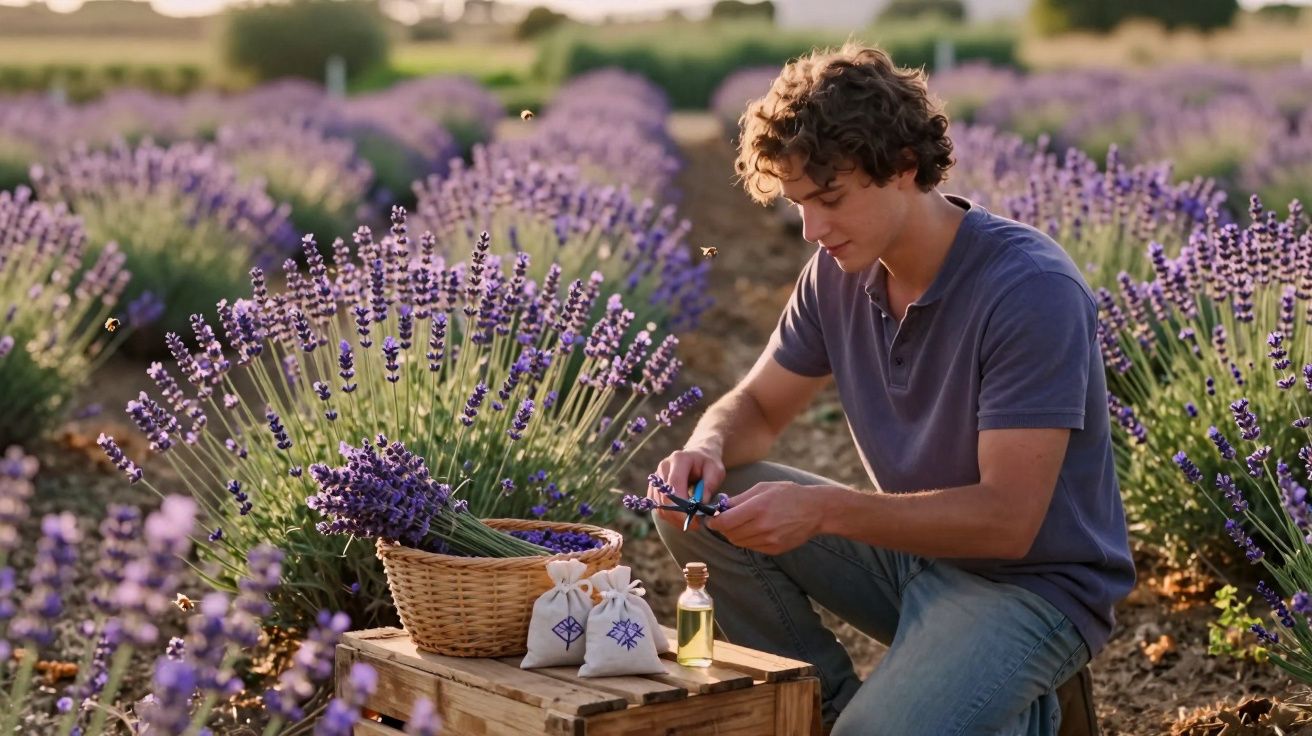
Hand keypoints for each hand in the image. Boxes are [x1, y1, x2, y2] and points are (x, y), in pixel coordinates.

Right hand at [649, 446, 725, 528]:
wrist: (697, 456)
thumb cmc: (708, 463)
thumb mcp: (716, 470)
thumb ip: (710, 484)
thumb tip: (701, 503)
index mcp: (679, 459)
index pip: (674, 487)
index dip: (682, 507)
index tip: (696, 521)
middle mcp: (664, 467)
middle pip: (664, 499)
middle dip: (678, 516)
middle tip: (695, 525)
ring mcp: (656, 478)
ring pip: (659, 506)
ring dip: (674, 519)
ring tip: (691, 521)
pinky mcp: (654, 488)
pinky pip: (657, 507)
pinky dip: (669, 516)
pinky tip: (682, 517)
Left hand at [704, 481, 826, 554]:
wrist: (817, 510)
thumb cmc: (789, 494)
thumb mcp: (763, 488)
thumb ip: (740, 499)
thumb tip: (720, 507)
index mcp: (758, 508)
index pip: (725, 522)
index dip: (714, 521)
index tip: (712, 518)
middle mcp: (763, 526)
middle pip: (730, 534)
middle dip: (723, 527)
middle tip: (727, 519)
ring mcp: (770, 540)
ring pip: (739, 542)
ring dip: (735, 534)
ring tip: (743, 522)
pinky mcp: (775, 549)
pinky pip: (752, 547)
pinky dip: (748, 539)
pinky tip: (757, 529)